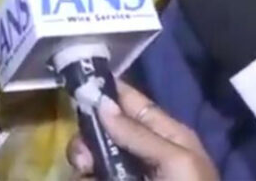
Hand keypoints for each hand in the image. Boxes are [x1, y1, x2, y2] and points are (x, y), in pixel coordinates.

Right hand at [66, 80, 218, 180]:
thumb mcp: (177, 162)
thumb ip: (140, 134)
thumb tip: (102, 103)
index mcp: (167, 136)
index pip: (132, 103)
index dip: (108, 91)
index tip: (79, 83)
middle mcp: (142, 153)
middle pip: (104, 129)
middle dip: (89, 136)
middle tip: (85, 155)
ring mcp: (126, 176)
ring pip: (91, 155)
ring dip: (83, 160)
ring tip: (87, 172)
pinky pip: (90, 177)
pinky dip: (85, 177)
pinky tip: (87, 179)